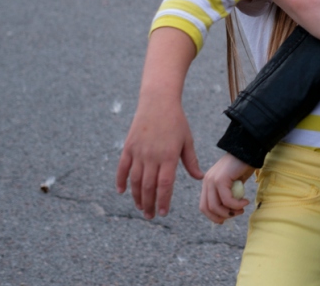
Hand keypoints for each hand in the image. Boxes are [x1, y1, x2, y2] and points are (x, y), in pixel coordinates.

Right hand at [115, 93, 202, 218]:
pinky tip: (121, 192)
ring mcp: (138, 152)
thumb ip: (191, 161)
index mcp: (168, 156)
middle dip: (149, 204)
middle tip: (151, 216)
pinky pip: (122, 168)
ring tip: (140, 207)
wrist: (158, 102)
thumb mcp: (187, 141)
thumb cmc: (176, 121)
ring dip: (136, 197)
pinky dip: (120, 181)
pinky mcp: (129, 147)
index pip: (165, 185)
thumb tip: (199, 178)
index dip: (164, 200)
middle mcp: (152, 156)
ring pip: (134, 180)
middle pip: (148, 187)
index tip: (163, 213)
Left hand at [200, 153, 255, 223]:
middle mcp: (207, 181)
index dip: (214, 216)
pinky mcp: (220, 179)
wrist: (248, 150)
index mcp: (208, 183)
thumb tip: (228, 212)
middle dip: (221, 217)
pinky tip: (245, 201)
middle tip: (236, 214)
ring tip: (242, 208)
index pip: (204, 206)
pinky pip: (226, 199)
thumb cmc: (243, 166)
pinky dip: (236, 205)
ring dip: (230, 212)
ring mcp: (212, 179)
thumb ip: (228, 196)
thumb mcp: (233, 185)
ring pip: (215, 206)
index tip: (227, 218)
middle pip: (206, 208)